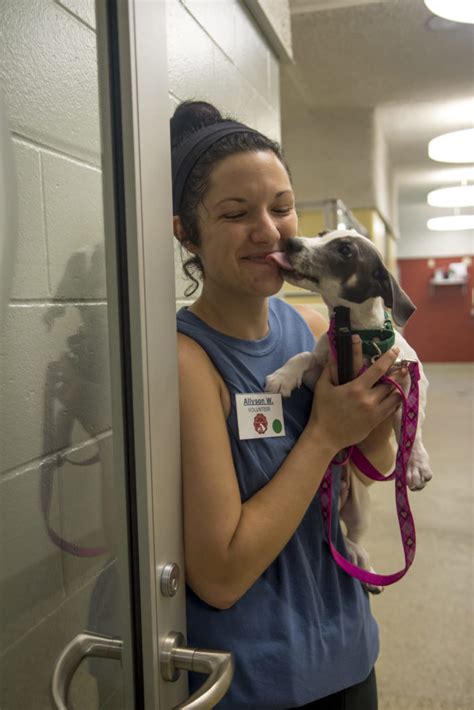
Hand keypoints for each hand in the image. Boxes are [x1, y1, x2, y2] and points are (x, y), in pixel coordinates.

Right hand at [308, 336, 402, 452]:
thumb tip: (334, 354)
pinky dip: (395, 401)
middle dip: (398, 373)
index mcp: (356, 388)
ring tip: (403, 381)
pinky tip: (396, 397)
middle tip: (403, 367)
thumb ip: (329, 369)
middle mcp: (369, 399)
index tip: (396, 350)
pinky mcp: (376, 422)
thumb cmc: (322, 411)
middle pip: (391, 383)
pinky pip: (392, 409)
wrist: (325, 437)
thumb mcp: (322, 387)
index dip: (389, 358)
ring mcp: (374, 412)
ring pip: (395, 397)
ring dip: (399, 387)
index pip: (378, 369)